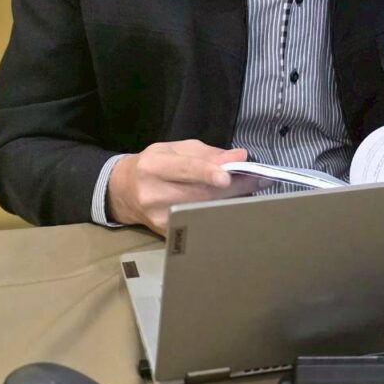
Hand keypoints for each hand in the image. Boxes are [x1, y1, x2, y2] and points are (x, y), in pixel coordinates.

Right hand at [107, 140, 258, 235]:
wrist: (124, 191)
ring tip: (251, 189)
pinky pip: (200, 223)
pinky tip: (232, 204)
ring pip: (204, 210)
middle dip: (233, 186)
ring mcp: (160, 218)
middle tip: (259, 179)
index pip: (184, 169)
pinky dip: (219, 212)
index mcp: (153, 166)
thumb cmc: (154, 165)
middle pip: (200, 193)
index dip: (206, 172)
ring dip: (231, 199)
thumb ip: (207, 153)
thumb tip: (238, 156)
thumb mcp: (175, 149)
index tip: (227, 176)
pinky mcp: (167, 234)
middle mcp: (153, 194)